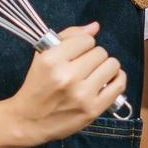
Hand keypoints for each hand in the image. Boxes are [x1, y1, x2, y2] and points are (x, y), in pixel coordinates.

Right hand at [5, 24, 125, 144]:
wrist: (29, 120)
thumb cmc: (37, 86)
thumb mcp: (43, 56)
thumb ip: (69, 37)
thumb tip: (95, 27)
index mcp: (52, 60)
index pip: (86, 40)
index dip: (83, 45)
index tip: (77, 53)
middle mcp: (67, 76)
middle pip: (100, 52)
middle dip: (94, 56)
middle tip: (85, 66)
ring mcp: (81, 94)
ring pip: (111, 65)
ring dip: (106, 67)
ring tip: (96, 73)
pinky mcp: (92, 109)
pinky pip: (119, 84)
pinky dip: (118, 78)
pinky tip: (109, 79)